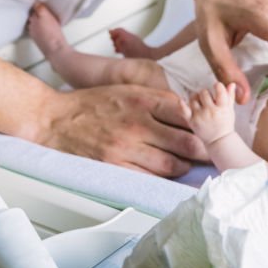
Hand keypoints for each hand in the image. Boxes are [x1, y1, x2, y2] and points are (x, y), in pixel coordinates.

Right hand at [33, 85, 207, 176]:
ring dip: (185, 167)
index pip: (186, 114)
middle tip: (212, 153)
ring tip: (191, 165)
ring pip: (171, 164)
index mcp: (142, 100)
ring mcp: (126, 147)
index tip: (211, 129)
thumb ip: (157, 100)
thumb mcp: (128, 89)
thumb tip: (188, 112)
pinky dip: (163, 178)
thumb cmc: (92, 103)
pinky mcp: (115, 166)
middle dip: (203, 150)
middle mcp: (137, 124)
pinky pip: (149, 177)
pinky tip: (168, 175)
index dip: (203, 123)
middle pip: (185, 142)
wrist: (55, 119)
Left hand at [185, 82, 236, 145]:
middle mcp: (211, 111)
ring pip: (193, 98)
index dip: (218, 86)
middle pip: (203, 92)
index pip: (219, 90)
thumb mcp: (230, 110)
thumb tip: (232, 83)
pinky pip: (184, 110)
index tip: (217, 87)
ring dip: (196, 97)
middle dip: (206, 93)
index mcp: (222, 108)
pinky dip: (182, 104)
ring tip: (200, 102)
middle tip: (207, 98)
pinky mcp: (192, 121)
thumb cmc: (225, 123)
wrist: (219, 141)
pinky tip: (181, 99)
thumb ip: (230, 96)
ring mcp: (200, 116)